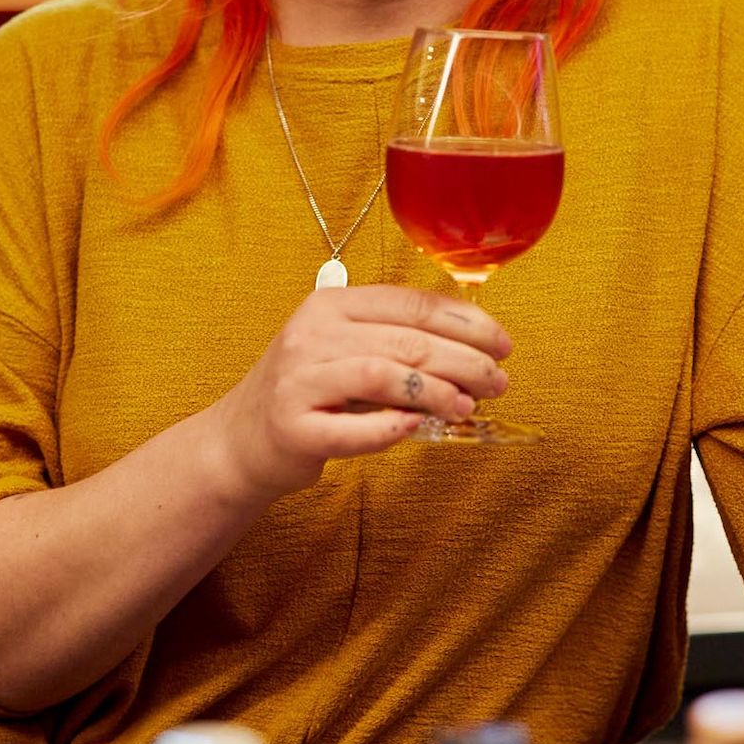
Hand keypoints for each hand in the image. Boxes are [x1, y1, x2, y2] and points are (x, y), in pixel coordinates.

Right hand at [212, 285, 512, 500]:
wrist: (242, 439)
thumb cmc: (310, 392)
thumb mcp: (346, 348)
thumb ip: (396, 339)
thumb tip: (475, 345)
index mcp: (331, 305)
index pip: (411, 304)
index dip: (465, 322)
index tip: (501, 343)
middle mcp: (312, 335)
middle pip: (406, 340)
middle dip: (465, 360)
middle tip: (498, 381)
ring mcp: (300, 380)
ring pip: (384, 376)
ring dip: (437, 392)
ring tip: (467, 406)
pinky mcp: (294, 427)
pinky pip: (353, 429)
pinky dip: (391, 429)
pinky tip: (417, 429)